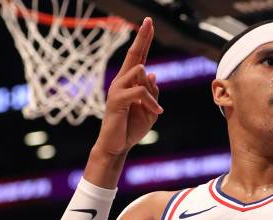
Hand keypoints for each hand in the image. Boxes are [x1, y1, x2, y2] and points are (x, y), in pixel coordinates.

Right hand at [97, 17, 162, 155]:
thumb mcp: (150, 110)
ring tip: (154, 110)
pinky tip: (156, 112)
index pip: (138, 57)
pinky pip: (139, 92)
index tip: (149, 24)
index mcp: (129, 83)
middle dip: (142, 38)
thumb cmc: (131, 128)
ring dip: (152, 93)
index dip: (143, 40)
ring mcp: (117, 89)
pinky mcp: (116, 100)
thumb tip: (151, 74)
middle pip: (134, 55)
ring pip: (140, 74)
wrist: (117, 146)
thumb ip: (151, 93)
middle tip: (149, 20)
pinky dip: (151, 101)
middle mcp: (121, 82)